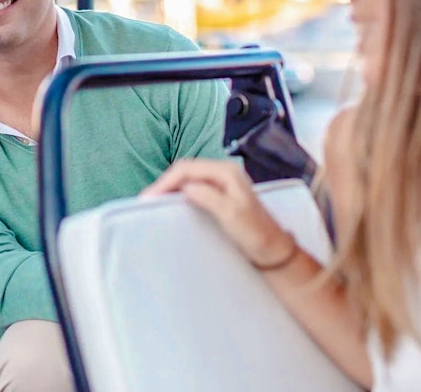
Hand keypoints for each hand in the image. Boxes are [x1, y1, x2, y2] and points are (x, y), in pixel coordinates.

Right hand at [140, 158, 290, 266]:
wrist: (274, 251)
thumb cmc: (256, 234)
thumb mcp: (232, 215)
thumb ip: (209, 197)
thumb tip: (185, 187)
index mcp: (227, 172)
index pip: (187, 169)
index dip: (166, 181)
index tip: (149, 197)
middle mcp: (224, 172)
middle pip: (186, 171)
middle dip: (164, 183)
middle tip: (146, 200)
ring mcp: (223, 183)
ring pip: (188, 178)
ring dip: (170, 188)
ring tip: (154, 201)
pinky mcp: (220, 194)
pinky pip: (194, 187)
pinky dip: (178, 193)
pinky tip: (171, 203)